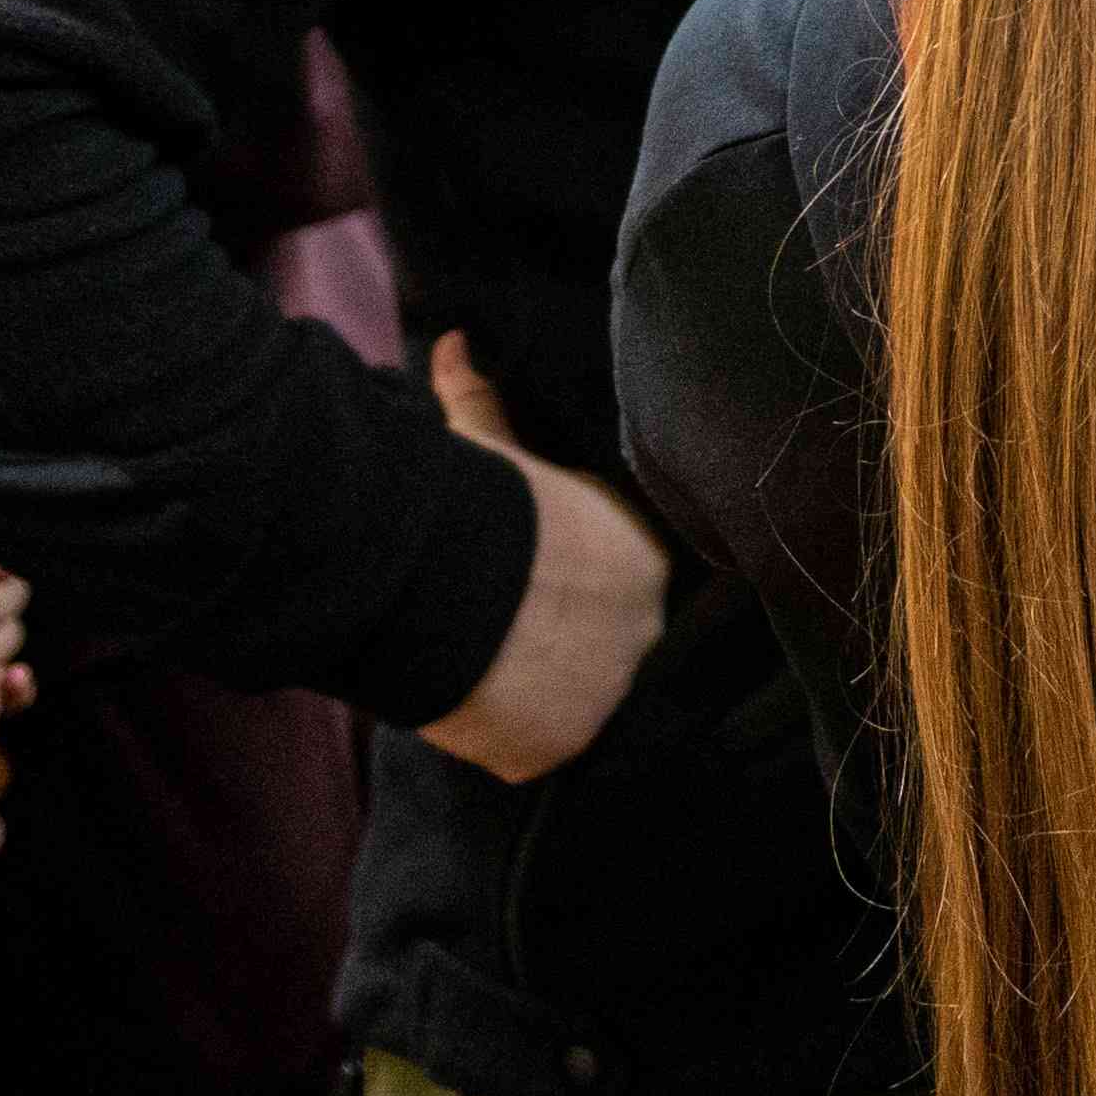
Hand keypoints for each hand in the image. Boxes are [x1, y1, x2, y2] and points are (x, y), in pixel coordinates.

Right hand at [415, 332, 670, 783]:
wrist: (451, 579)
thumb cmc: (482, 503)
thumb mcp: (493, 450)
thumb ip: (483, 403)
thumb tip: (456, 342)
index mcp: (644, 562)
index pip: (619, 582)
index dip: (567, 582)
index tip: (523, 578)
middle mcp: (641, 636)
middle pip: (598, 647)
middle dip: (554, 640)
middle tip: (497, 627)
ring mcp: (600, 703)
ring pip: (563, 704)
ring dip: (526, 691)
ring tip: (475, 664)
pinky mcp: (550, 753)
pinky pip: (527, 751)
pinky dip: (496, 736)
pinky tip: (466, 704)